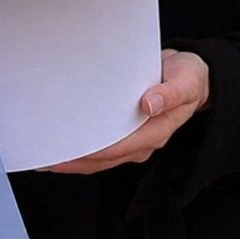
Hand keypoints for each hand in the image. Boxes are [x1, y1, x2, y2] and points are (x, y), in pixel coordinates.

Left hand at [47, 49, 209, 174]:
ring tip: (47, 156)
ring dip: (75, 159)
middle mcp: (144, 141)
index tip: (70, 149)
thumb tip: (150, 104)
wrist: (192, 78)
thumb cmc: (188, 78)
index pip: (120, 146)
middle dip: (76, 160)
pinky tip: (63, 145)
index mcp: (157, 130)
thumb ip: (170, 92)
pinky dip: (82, 150)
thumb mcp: (186, 80)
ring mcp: (135, 140)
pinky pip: (102, 149)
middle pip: (105, 158)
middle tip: (46, 156)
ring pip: (101, 158)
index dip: (94, 150)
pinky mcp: (127, 133)